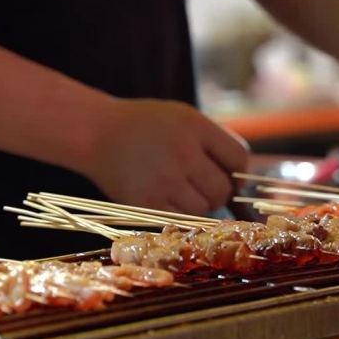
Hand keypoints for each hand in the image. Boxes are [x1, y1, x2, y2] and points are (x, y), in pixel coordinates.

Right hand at [84, 99, 248, 215]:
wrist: (96, 132)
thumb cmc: (147, 126)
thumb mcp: (185, 118)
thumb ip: (214, 142)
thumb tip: (241, 179)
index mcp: (196, 127)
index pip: (239, 158)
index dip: (238, 171)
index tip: (227, 173)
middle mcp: (182, 152)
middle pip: (223, 189)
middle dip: (218, 192)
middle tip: (201, 186)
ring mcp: (164, 179)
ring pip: (204, 209)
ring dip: (199, 205)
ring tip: (181, 190)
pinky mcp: (146, 201)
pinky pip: (180, 220)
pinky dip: (180, 215)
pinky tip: (170, 201)